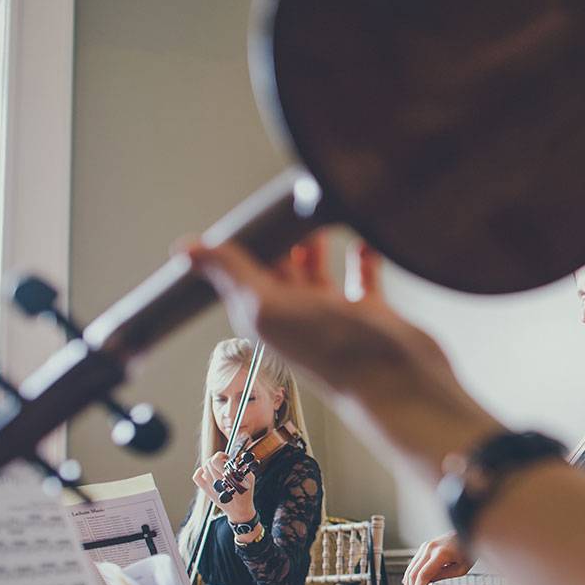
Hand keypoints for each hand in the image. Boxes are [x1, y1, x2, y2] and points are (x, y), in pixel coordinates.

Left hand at [183, 232, 459, 405]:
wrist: (398, 379)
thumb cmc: (336, 351)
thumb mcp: (269, 306)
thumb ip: (232, 274)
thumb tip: (186, 248)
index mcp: (265, 317)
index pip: (242, 273)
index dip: (243, 243)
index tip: (250, 211)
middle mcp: (296, 317)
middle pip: (278, 269)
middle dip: (279, 237)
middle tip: (286, 205)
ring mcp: (334, 316)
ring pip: (316, 271)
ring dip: (314, 243)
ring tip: (317, 212)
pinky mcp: (370, 313)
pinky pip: (360, 278)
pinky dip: (359, 256)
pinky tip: (361, 238)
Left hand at [192, 451, 256, 524]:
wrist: (239, 511)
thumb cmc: (245, 495)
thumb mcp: (249, 479)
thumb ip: (243, 466)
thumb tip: (236, 458)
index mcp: (227, 478)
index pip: (216, 460)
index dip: (222, 455)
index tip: (228, 458)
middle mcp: (217, 482)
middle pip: (209, 462)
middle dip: (217, 459)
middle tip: (224, 462)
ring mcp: (210, 486)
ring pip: (204, 468)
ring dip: (211, 464)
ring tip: (219, 468)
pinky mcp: (207, 491)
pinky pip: (197, 477)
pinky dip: (200, 471)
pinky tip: (206, 471)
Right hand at [402, 531, 474, 584]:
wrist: (468, 533)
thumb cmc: (468, 549)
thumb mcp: (461, 568)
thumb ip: (443, 577)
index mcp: (440, 554)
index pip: (422, 575)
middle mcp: (429, 548)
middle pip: (412, 574)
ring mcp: (425, 546)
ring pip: (410, 570)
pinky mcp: (424, 547)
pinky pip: (413, 564)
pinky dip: (411, 577)